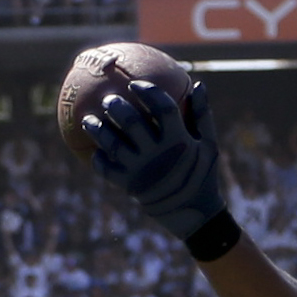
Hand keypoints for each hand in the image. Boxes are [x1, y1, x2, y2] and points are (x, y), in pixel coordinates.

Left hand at [84, 80, 227, 243]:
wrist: (192, 213)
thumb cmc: (201, 172)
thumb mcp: (209, 144)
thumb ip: (202, 114)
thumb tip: (198, 84)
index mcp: (179, 140)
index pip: (163, 108)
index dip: (148, 92)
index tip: (136, 83)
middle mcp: (158, 153)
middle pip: (131, 122)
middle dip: (116, 106)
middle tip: (107, 99)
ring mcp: (141, 170)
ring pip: (113, 144)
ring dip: (97, 130)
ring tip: (88, 120)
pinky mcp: (129, 185)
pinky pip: (107, 170)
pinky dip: (98, 159)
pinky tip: (94, 150)